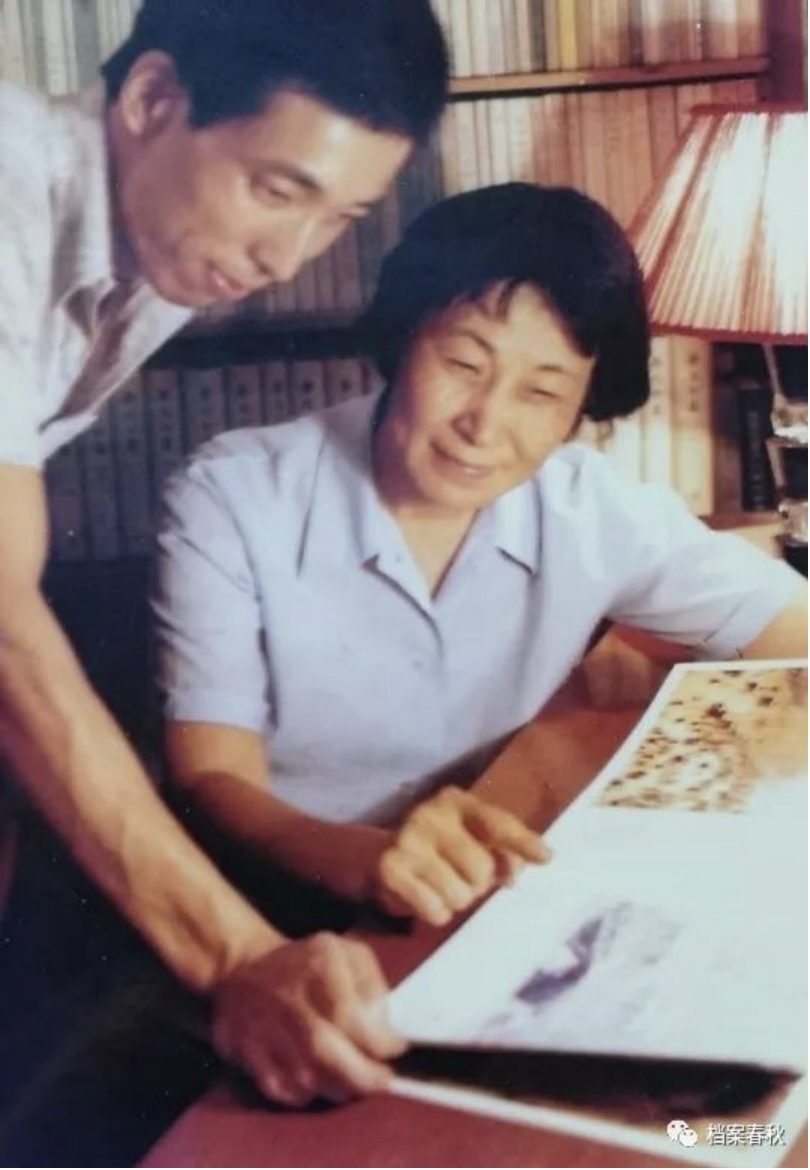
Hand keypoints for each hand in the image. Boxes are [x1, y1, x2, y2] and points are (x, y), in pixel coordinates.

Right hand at [211, 933, 405, 1106]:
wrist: (243, 966)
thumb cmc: (305, 962)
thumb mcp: (346, 952)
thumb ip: (371, 983)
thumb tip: (381, 1023)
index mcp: (318, 967)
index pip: (350, 1017)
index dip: (378, 1041)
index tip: (396, 1047)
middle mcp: (289, 999)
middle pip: (327, 1055)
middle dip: (363, 1077)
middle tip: (382, 1079)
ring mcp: (264, 1029)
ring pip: (307, 1079)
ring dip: (338, 1087)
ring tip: (354, 1080)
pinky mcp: (246, 1052)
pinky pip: (282, 1090)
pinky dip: (306, 1094)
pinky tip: (321, 1082)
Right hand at [372, 786, 548, 926]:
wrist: (381, 854)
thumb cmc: (441, 846)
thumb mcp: (474, 838)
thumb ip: (504, 851)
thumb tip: (513, 875)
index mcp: (455, 801)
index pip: (497, 824)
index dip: (523, 843)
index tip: (546, 858)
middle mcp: (430, 815)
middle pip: (481, 870)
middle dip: (478, 883)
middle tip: (462, 876)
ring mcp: (408, 840)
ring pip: (460, 896)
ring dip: (457, 900)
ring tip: (442, 884)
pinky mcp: (391, 869)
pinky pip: (436, 911)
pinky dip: (437, 912)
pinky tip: (425, 895)